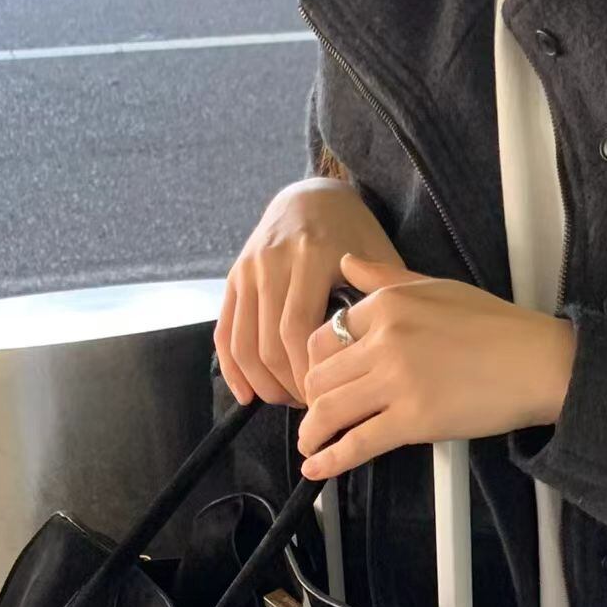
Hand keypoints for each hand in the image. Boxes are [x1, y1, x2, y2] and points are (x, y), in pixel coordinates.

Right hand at [214, 180, 406, 407]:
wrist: (312, 196)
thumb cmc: (354, 232)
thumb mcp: (377, 255)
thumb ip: (382, 298)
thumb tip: (382, 356)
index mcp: (311, 257)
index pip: (298, 332)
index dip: (309, 375)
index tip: (328, 399)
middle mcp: (273, 262)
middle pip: (269, 345)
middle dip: (288, 386)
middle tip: (312, 409)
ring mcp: (248, 270)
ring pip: (244, 344)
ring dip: (262, 383)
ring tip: (286, 401)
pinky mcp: (233, 278)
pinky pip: (225, 331)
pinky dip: (232, 368)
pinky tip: (246, 394)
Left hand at [297, 253, 575, 478]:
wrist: (538, 362)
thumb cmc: (498, 327)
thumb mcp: (436, 287)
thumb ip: (386, 278)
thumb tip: (347, 262)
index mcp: (388, 305)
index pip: (324, 335)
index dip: (315, 364)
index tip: (320, 380)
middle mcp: (385, 340)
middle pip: (319, 375)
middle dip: (311, 399)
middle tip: (318, 414)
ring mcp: (397, 381)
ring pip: (329, 409)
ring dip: (312, 432)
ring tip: (311, 443)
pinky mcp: (413, 420)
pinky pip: (357, 443)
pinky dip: (330, 459)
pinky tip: (317, 467)